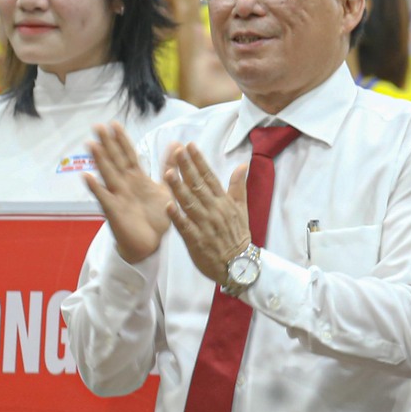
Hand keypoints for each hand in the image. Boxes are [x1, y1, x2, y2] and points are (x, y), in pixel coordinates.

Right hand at [83, 123, 172, 263]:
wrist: (151, 244)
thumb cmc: (156, 217)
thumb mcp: (166, 187)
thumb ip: (168, 166)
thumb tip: (175, 144)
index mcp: (137, 179)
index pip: (128, 155)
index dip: (121, 140)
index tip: (114, 124)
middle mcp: (125, 185)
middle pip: (115, 161)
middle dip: (107, 144)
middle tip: (97, 126)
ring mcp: (118, 197)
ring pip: (108, 175)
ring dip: (99, 160)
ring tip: (91, 144)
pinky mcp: (115, 211)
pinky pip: (104, 198)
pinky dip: (96, 188)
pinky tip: (87, 177)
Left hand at [163, 143, 251, 285]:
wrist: (240, 265)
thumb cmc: (238, 236)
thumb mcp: (242, 209)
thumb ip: (238, 186)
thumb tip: (242, 165)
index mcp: (224, 202)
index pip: (210, 177)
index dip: (199, 161)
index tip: (190, 146)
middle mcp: (214, 210)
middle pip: (198, 186)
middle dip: (186, 168)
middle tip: (176, 152)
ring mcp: (205, 225)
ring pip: (190, 204)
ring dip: (178, 188)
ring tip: (168, 173)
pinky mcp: (196, 241)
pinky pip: (185, 227)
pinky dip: (177, 217)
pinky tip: (168, 206)